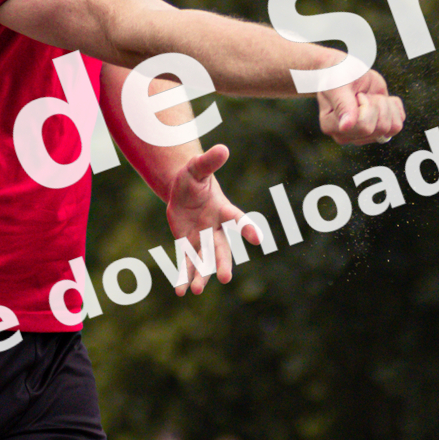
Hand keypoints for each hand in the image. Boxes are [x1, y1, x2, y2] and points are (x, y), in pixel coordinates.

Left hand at [161, 146, 265, 292]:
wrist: (183, 188)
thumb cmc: (194, 176)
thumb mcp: (197, 167)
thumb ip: (209, 161)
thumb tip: (223, 148)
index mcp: (222, 209)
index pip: (236, 219)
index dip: (247, 227)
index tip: (258, 239)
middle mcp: (215, 228)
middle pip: (221, 248)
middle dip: (222, 263)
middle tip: (225, 279)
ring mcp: (201, 238)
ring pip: (204, 261)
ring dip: (201, 275)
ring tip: (196, 291)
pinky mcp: (188, 245)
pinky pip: (187, 263)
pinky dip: (183, 276)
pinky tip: (180, 291)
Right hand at [316, 69, 404, 143]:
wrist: (344, 68)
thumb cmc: (337, 75)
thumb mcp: (339, 85)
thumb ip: (343, 106)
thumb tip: (345, 126)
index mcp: (332, 126)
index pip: (364, 127)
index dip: (367, 106)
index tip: (356, 95)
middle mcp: (348, 135)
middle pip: (381, 128)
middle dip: (376, 104)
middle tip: (362, 94)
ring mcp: (364, 134)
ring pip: (393, 127)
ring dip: (384, 105)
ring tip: (369, 96)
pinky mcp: (378, 128)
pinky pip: (399, 122)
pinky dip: (393, 105)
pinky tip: (379, 98)